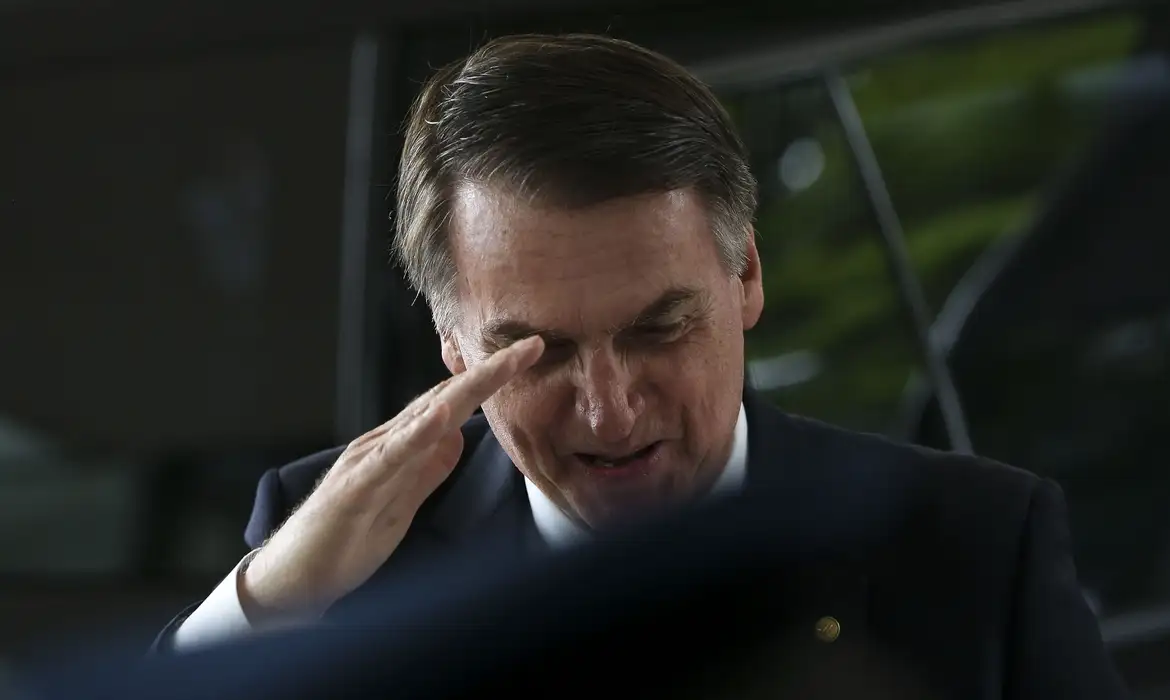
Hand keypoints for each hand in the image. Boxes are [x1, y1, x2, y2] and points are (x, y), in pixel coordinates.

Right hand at [241, 336, 543, 619]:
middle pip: (445, 399)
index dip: (490, 382)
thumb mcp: (401, 504)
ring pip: (424, 417)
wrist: (290, 579)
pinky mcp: (355, 488)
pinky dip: (418, 433)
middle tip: (532, 346)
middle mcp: (384, 443)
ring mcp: (368, 461)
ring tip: (500, 366)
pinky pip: (391, 456)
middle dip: (490, 373)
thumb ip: (427, 469)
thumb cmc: (344, 542)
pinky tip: (444, 416)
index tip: (529, 359)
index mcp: (399, 448)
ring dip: (464, 389)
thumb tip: (457, 437)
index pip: (451, 405)